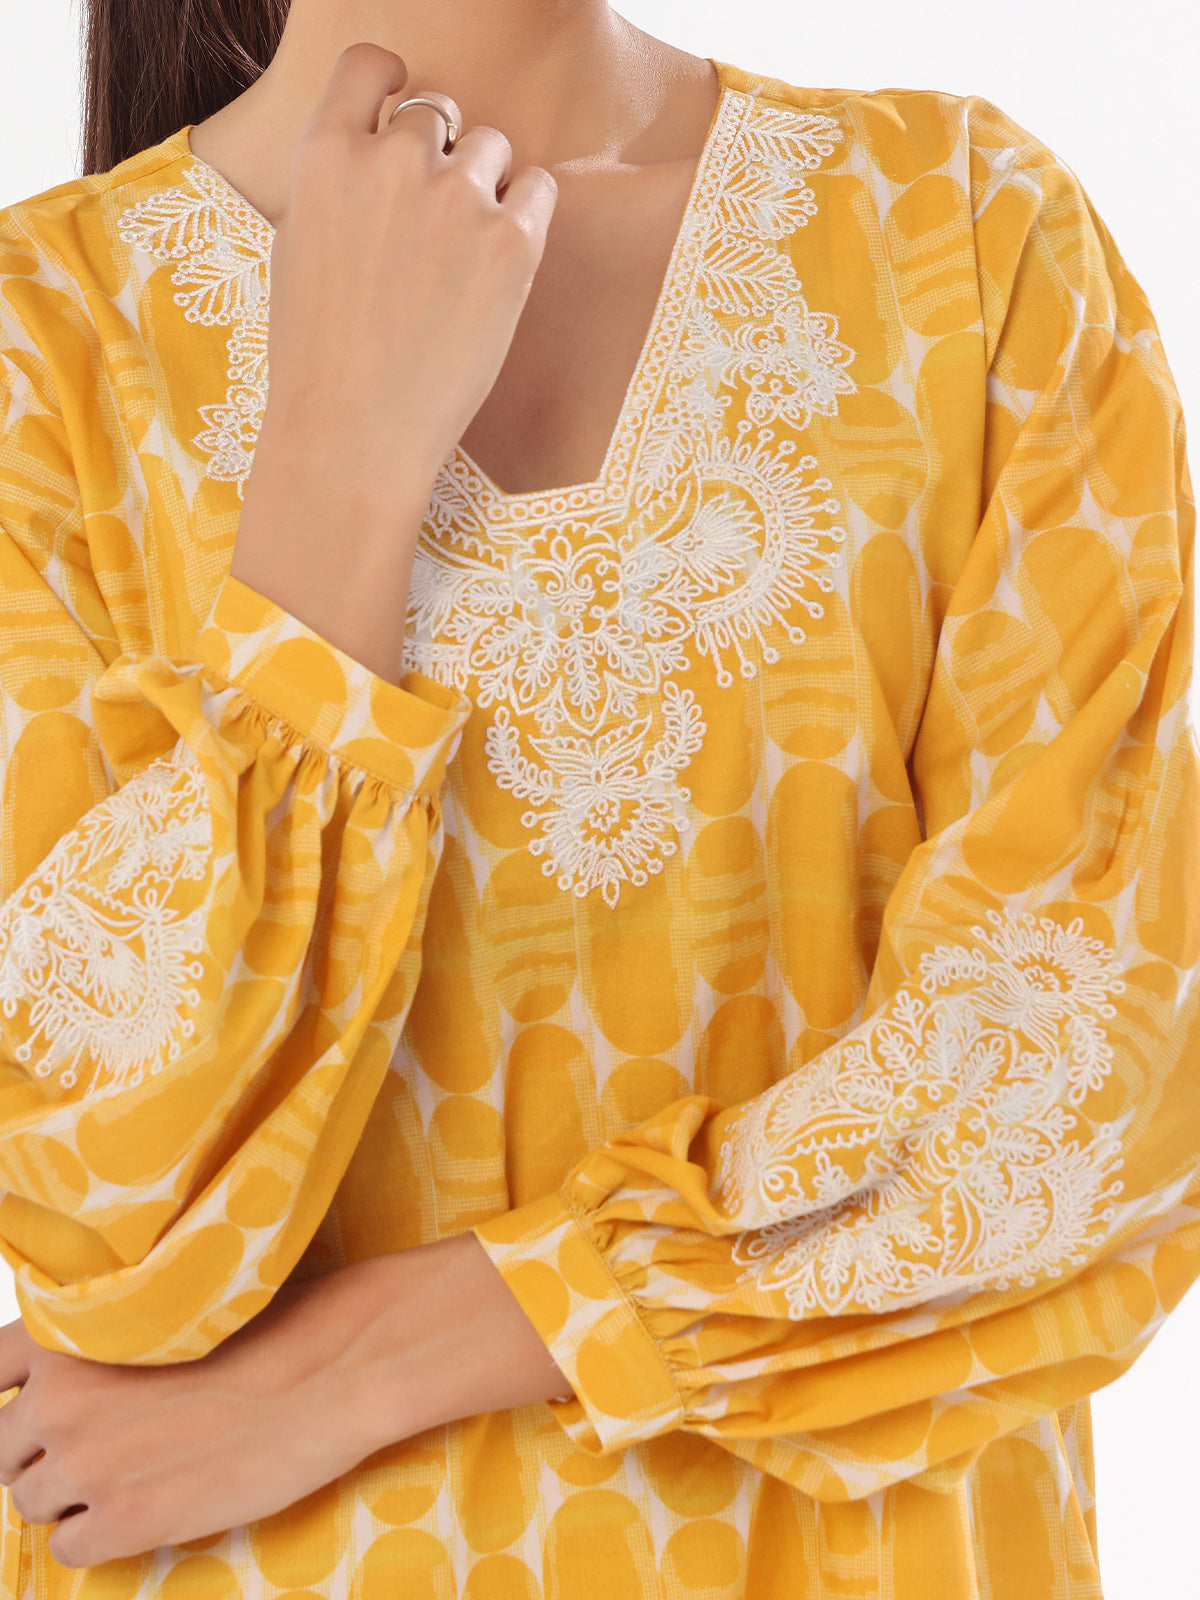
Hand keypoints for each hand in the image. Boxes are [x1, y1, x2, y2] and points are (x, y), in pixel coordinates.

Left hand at [0, 1235, 570, 1569]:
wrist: (329, 1370)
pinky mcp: (125, 1520)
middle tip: (104, 1444)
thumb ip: (102, 1338)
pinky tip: (144, 1507)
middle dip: (44, 1451)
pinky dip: (98, 1535)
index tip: (43, 1407)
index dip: (15, 1396)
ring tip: (133, 1473)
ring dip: (72, 1495)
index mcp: (69, 1333)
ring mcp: (88, 1464)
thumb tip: (70, 1376)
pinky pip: (69, 1549)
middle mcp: (60, 1398)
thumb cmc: (268, 1326)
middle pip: (5, 1448)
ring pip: (32, 1502)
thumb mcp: (169, 1303)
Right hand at [229, 41, 559, 677]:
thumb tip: (388, 148)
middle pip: (440, 113)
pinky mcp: (512, 241)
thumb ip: (342, 184)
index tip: (404, 108)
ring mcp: (457, 197)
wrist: (355, 434)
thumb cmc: (321, 359)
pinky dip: (526, 215)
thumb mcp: (301, 247)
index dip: (394, 83)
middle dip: (441, 157)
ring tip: (461, 260)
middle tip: (433, 231)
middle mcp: (393, 159)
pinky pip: (538, 189)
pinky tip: (500, 266)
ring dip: (486, 185)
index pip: (371, 65)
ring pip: (493, 147)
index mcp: (325, 154)